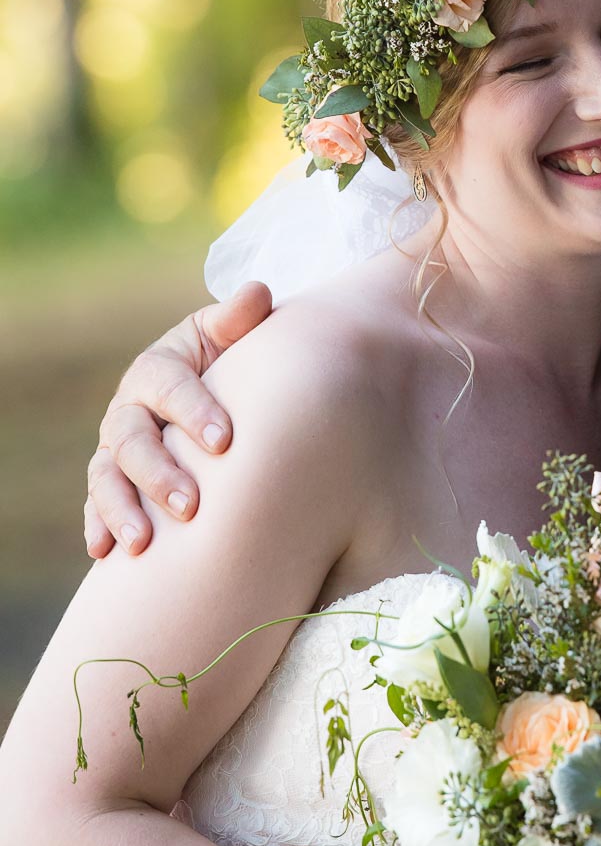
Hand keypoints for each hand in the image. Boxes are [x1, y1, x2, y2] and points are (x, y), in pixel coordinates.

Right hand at [84, 281, 273, 557]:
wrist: (213, 389)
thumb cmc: (227, 362)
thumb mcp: (230, 337)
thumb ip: (240, 319)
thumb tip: (259, 292)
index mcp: (158, 368)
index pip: (171, 388)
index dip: (195, 411)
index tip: (226, 441)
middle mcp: (129, 408)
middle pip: (132, 440)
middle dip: (158, 474)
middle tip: (189, 506)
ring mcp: (115, 447)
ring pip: (107, 477)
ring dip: (121, 509)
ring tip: (142, 544)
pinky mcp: (112, 478)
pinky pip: (97, 503)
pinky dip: (98, 526)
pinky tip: (104, 554)